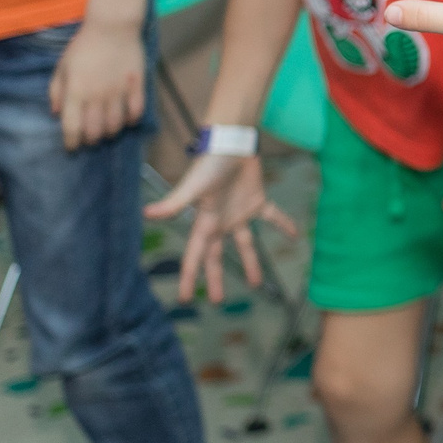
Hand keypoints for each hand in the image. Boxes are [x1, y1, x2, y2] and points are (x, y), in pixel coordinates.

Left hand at [49, 18, 145, 149]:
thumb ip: (56, 90)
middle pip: (95, 130)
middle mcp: (97, 96)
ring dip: (110, 132)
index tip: (71, 147)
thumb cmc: (83, 46)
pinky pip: (136, 111)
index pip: (72, 126)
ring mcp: (118, 92)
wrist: (112, 26)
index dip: (71, 142)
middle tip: (89, 139)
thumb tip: (56, 112)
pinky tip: (127, 120)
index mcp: (76, 91)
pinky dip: (131, 120)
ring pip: (115, 125)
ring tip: (107, 131)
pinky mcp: (136, 87)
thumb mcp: (62, 66)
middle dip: (90, 140)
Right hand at [144, 153, 296, 302]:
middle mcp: (221, 222)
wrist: (232, 142)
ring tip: (256, 283)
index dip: (190, 278)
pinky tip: (295, 234)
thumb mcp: (192, 187)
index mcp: (205, 223)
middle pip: (217, 256)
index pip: (195, 257)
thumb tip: (147, 213)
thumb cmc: (210, 164)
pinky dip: (283, 223)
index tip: (186, 299)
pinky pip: (272, 216)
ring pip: (245, 244)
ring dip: (250, 262)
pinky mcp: (258, 200)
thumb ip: (173, 203)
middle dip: (216, 278)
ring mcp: (239, 212)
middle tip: (217, 300)